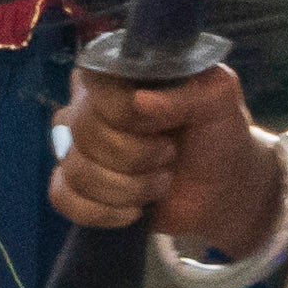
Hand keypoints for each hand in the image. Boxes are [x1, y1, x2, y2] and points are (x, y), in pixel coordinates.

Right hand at [49, 57, 265, 241]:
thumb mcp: (220, 98)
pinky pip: (62, 197)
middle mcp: (89, 106)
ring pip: (75, 169)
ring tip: (160, 183)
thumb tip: (139, 101)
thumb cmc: (219, 134)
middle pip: (82, 131)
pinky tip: (133, 211)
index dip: (125, 115)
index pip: (95, 86)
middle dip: (134, 156)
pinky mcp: (77, 186)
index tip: (164, 128)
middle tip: (169, 155)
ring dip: (127, 188)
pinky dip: (102, 212)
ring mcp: (79, 147)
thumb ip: (189, 90)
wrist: (224, 188)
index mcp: (119, 76)